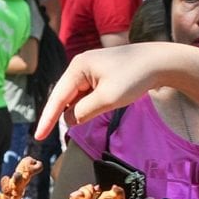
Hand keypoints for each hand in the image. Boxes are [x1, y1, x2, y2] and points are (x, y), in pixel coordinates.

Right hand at [35, 44, 161, 139]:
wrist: (160, 62)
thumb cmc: (134, 78)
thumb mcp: (107, 99)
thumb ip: (84, 112)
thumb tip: (70, 119)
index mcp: (77, 67)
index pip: (57, 98)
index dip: (47, 119)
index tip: (38, 137)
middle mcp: (80, 65)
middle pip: (67, 96)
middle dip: (73, 112)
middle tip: (99, 111)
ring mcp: (92, 68)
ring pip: (80, 96)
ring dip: (87, 107)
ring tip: (113, 100)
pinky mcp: (103, 73)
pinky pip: (91, 93)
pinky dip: (95, 102)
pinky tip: (109, 102)